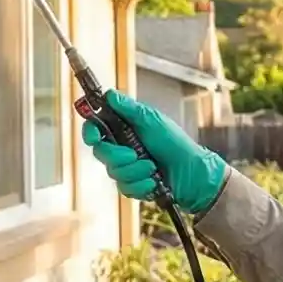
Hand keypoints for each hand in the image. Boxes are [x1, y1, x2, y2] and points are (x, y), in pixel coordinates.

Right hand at [81, 89, 227, 214]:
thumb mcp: (153, 120)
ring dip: (135, 170)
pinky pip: (125, 188)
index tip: (94, 137)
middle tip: (134, 154)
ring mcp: (126, 168)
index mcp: (124, 129)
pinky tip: (154, 181)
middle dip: (117, 155)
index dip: (90, 132)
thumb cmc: (175, 143)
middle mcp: (122, 148)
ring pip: (113, 172)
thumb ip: (129, 109)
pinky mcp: (133, 186)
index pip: (95, 129)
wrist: (192, 173)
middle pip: (100, 152)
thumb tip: (108, 94)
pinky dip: (141, 185)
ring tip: (153, 167)